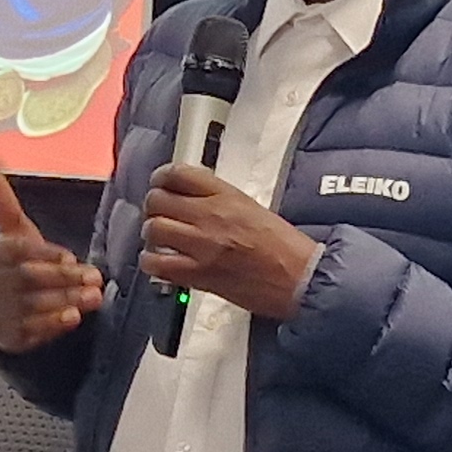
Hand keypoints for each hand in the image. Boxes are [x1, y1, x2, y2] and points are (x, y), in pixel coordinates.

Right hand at [0, 168, 103, 353]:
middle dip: (64, 278)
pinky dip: (53, 325)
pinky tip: (72, 318)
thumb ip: (5, 206)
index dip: (45, 253)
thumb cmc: (13, 267)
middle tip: (93, 277)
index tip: (70, 257)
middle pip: (27, 278)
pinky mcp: (6, 336)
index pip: (16, 250)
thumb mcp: (13, 236)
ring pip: (31, 305)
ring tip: (93, 297)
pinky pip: (30, 331)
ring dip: (65, 300)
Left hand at [140, 161, 322, 323]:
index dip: (161, 177)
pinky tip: (159, 262)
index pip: (179, 173)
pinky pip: (158, 264)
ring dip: (152, 234)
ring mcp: (202, 246)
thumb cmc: (284, 247)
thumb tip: (193, 199)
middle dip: (154, 206)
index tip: (160, 183)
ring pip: (154, 229)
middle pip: (158, 199)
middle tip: (158, 213)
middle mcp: (211, 216)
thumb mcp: (253, 208)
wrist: (299, 278)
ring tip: (159, 239)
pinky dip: (152, 262)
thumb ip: (221, 201)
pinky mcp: (199, 274)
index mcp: (227, 196)